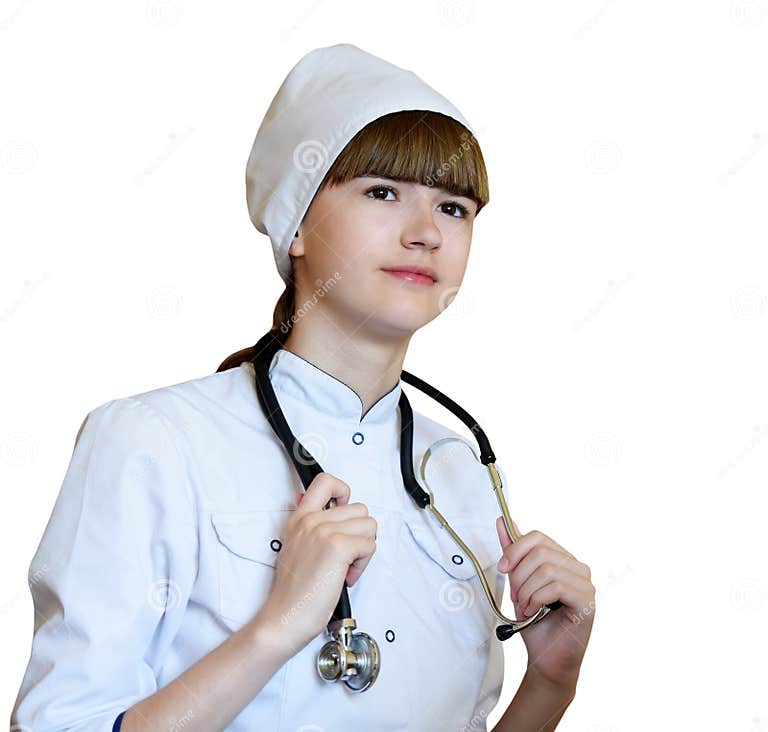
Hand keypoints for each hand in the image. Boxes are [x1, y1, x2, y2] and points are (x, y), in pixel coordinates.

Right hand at [259, 473, 377, 654]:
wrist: (285, 616)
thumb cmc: (292, 590)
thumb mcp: (294, 546)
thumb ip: (308, 524)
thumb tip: (316, 502)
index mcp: (300, 517)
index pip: (326, 481)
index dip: (343, 492)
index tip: (343, 510)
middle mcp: (311, 520)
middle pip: (360, 509)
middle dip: (360, 533)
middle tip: (345, 555)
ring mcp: (325, 531)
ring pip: (370, 525)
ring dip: (364, 549)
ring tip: (345, 566)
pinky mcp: (339, 547)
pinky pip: (370, 545)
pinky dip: (364, 564)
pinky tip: (346, 576)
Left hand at [495, 517, 595, 690]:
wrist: (545, 659)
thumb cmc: (535, 622)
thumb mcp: (518, 582)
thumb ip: (514, 553)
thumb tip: (503, 522)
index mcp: (563, 559)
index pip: (537, 537)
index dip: (515, 550)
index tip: (502, 568)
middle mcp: (578, 568)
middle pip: (540, 551)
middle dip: (519, 575)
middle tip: (515, 596)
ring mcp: (586, 584)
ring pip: (546, 569)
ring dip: (526, 591)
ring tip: (524, 607)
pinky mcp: (587, 601)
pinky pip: (556, 586)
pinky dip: (536, 599)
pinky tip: (533, 612)